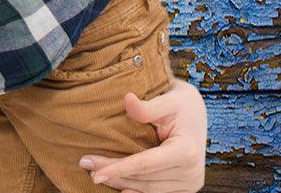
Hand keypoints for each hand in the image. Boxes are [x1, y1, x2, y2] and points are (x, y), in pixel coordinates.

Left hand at [79, 79, 206, 191]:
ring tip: (96, 174)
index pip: (146, 164)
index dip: (119, 168)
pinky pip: (158, 192)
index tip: (95, 170)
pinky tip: (120, 188)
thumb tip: (127, 100)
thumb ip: (147, 106)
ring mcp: (190, 183)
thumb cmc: (180, 103)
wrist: (197, 113)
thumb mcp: (166, 99)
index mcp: (186, 152)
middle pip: (145, 179)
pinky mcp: (185, 186)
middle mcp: (191, 173)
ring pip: (149, 189)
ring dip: (122, 183)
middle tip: (86, 165)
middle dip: (114, 175)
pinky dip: (137, 190)